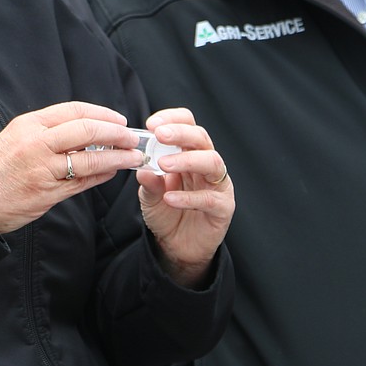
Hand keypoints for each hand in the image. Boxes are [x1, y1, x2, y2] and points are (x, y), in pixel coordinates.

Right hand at [0, 101, 144, 233]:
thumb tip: (88, 129)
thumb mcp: (17, 137)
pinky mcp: (47, 193)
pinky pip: (82, 182)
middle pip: (87, 130)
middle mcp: (36, 143)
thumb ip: (49, 131)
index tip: (120, 120)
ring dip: (117, 157)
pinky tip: (112, 173)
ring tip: (132, 157)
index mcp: (30, 124)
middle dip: (116, 133)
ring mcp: (42, 169)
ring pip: (90, 159)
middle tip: (132, 138)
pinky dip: (101, 176)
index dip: (103, 114)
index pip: (74, 110)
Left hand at [136, 108, 233, 287]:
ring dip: (186, 160)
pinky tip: (169, 198)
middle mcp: (206, 163)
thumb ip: (149, 182)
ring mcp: (218, 184)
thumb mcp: (150, 196)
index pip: (188, 124)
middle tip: (159, 135)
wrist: (177, 246)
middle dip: (180, 133)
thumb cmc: (166, 212)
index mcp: (189, 152)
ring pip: (212, 161)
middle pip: (201, 138)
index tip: (152, 124)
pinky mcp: (223, 207)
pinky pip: (209, 198)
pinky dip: (188, 197)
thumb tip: (142, 168)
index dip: (172, 119)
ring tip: (163, 165)